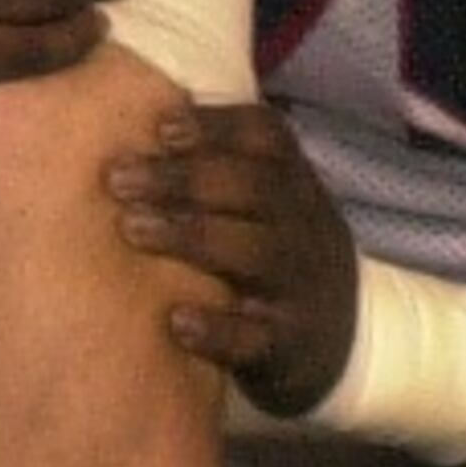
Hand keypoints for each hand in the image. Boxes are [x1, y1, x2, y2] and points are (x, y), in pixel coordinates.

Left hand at [105, 101, 361, 419]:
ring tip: (131, 229)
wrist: (348, 346)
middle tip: (117, 178)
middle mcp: (304, 227)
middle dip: (183, 177)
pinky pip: (257, 337)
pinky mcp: (292, 345)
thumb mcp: (270, 209)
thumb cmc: (276, 259)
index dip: (217, 126)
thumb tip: (131, 120)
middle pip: (255, 187)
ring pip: (255, 252)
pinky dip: (217, 329)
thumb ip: (219, 170)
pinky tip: (175, 321)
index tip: (161, 126)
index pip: (269, 138)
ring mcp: (302, 286)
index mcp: (295, 184)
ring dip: (191, 237)